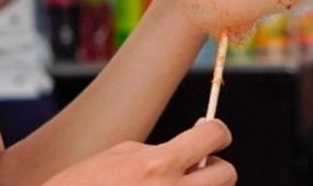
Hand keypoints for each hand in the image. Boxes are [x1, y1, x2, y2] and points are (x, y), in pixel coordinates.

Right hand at [43, 118, 235, 184]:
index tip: (212, 134)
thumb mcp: (119, 156)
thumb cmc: (85, 185)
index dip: (217, 131)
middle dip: (216, 168)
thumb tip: (189, 152)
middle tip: (196, 168)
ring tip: (176, 185)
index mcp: (157, 164)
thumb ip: (157, 151)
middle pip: (227, 175)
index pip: (213, 137)